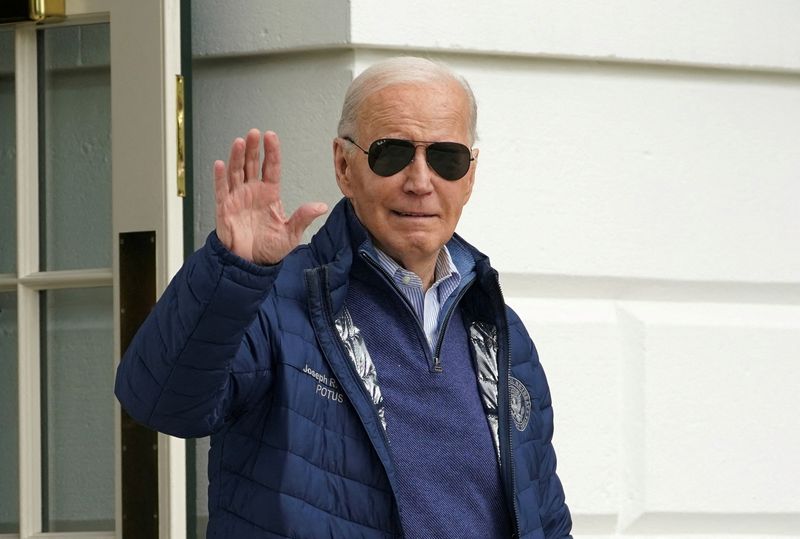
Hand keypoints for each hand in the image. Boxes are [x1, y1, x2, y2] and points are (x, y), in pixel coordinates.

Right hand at [214, 129, 327, 264]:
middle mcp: (253, 192)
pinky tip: (221, 164)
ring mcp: (237, 198)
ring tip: (240, 142)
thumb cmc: (269, 248)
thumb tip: (321, 206)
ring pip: (236, 173)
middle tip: (255, 133)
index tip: (271, 136)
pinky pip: (221, 190)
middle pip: (252, 165)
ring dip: (237, 157)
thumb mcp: (291, 234)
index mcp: (270, 194)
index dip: (271, 152)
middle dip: (254, 149)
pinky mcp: (224, 209)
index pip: (271, 168)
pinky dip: (220, 178)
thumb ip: (303, 217)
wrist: (251, 264)